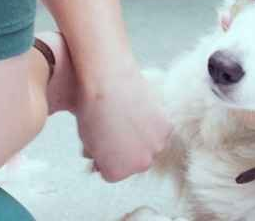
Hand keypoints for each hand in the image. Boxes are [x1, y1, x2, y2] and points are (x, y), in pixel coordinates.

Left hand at [71, 67, 171, 181]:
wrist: (107, 81)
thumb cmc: (92, 110)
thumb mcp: (87, 140)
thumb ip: (99, 156)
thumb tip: (105, 160)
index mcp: (116, 173)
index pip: (112, 171)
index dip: (105, 155)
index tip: (101, 138)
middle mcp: (139, 165)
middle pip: (134, 161)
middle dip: (127, 149)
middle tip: (117, 126)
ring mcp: (156, 147)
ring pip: (149, 146)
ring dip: (142, 137)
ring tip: (128, 116)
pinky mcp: (166, 128)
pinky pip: (159, 131)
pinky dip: (152, 123)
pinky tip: (139, 109)